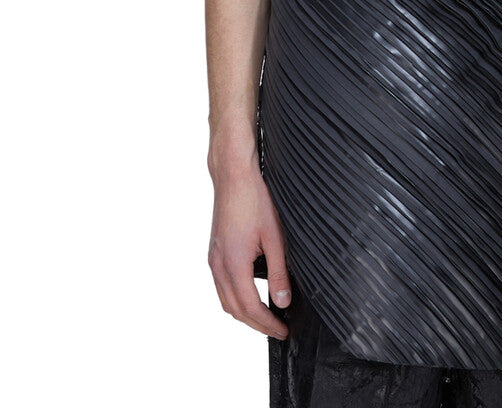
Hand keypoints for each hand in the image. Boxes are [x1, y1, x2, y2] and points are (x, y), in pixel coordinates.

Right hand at [208, 163, 292, 339]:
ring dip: (244, 313)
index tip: (283, 331)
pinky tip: (250, 294)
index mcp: (233, 263)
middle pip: (235, 309)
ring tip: (266, 317)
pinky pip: (221, 285)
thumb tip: (283, 300)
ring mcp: (213, 258)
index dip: (267, 323)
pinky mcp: (214, 251)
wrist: (233, 175)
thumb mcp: (275, 236)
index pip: (250, 307)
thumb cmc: (255, 198)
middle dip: (256, 324)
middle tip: (277, 329)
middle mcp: (218, 265)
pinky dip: (235, 298)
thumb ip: (279, 271)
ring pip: (225, 299)